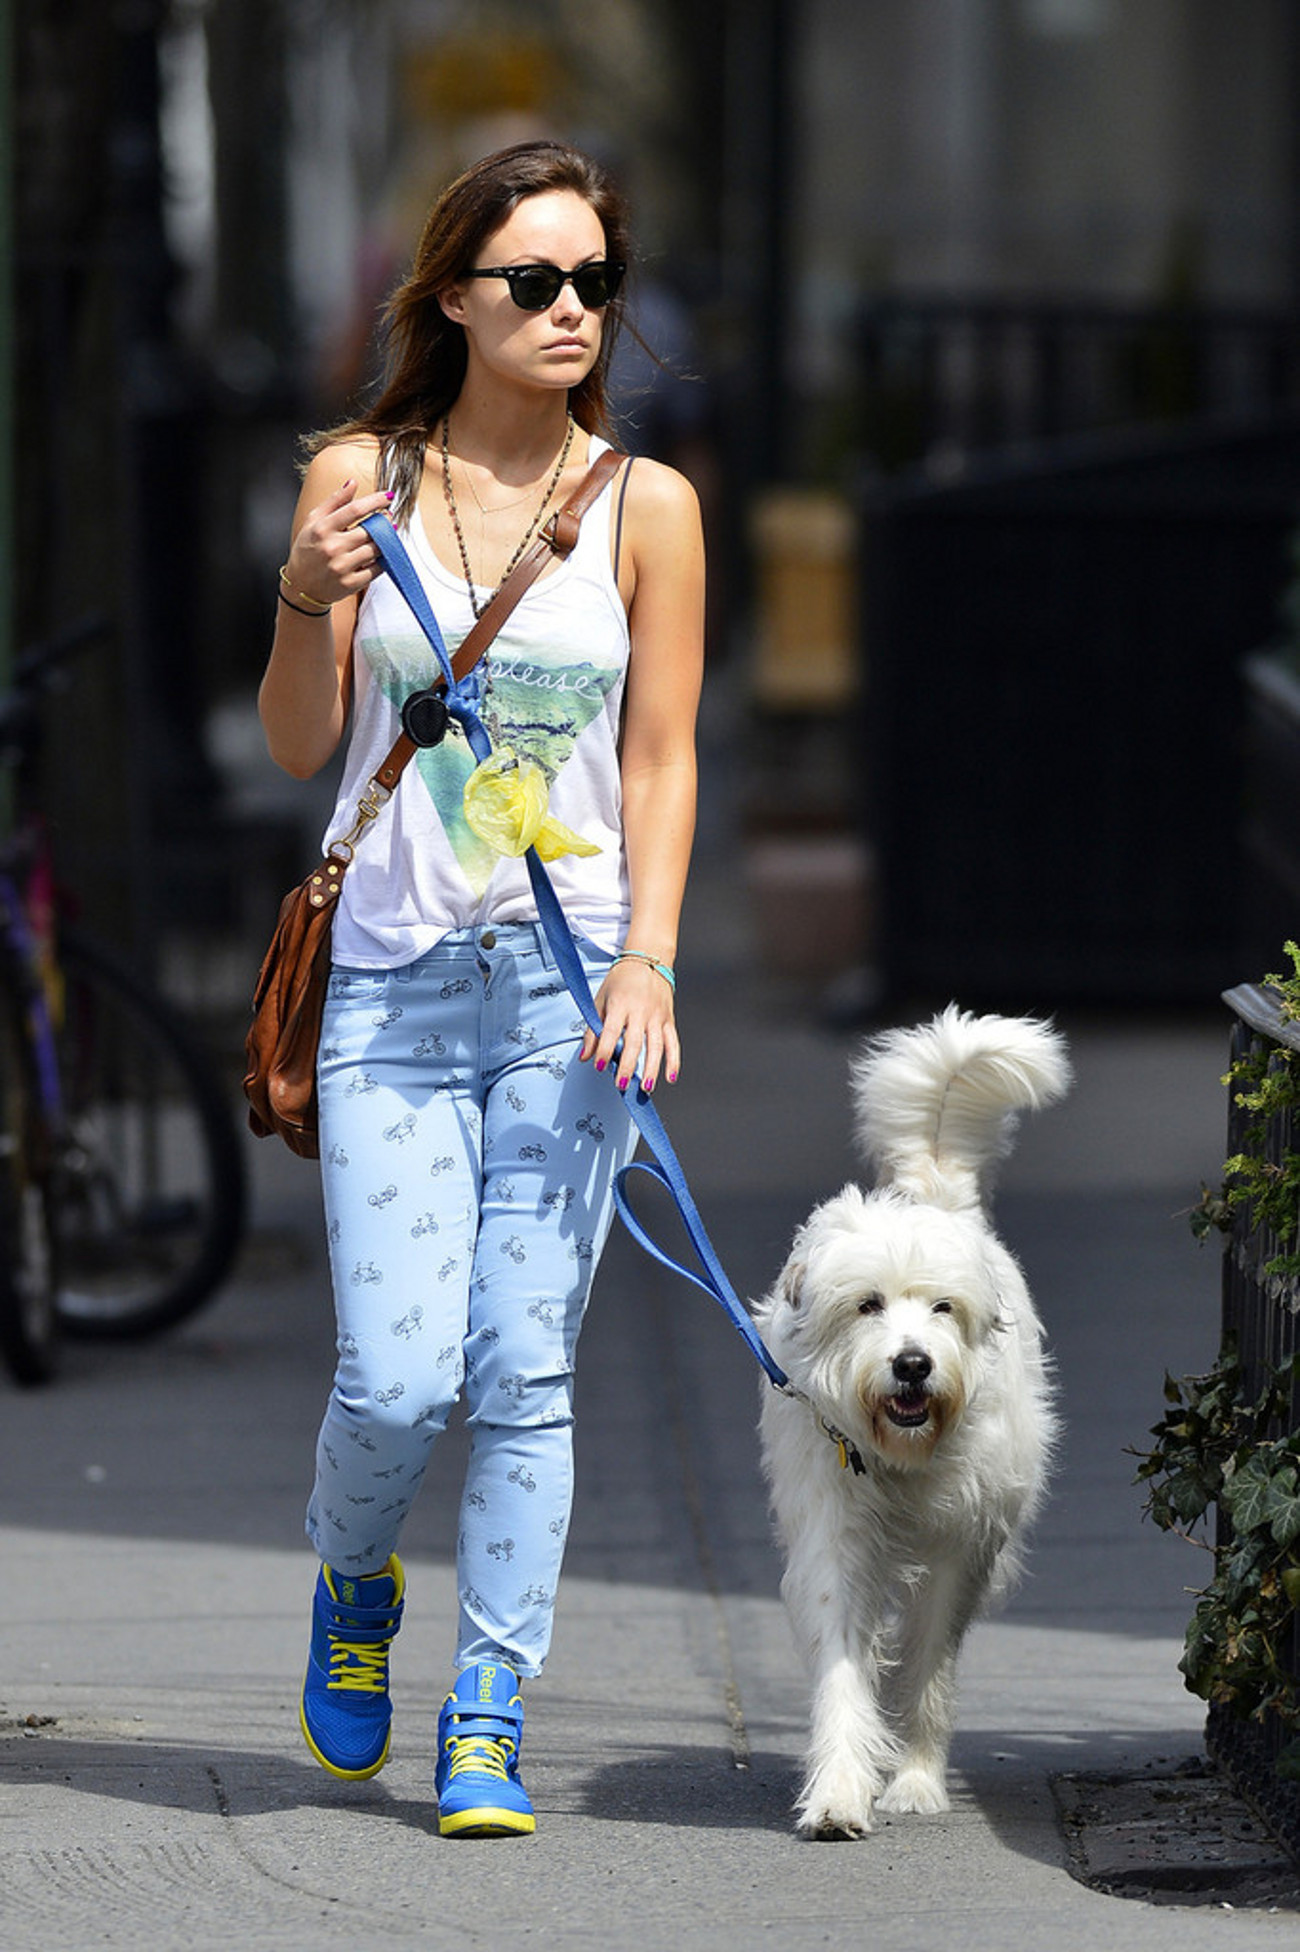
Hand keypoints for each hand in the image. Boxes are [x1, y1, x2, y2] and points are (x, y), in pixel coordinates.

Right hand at [284, 478, 392, 607]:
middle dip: (383, 521)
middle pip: (369, 530)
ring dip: (385, 540)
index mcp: (322, 529)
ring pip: (375, 549)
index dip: (375, 501)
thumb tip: (352, 483)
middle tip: (388, 517)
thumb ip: (334, 501)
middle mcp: (332, 548)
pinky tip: (381, 554)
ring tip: (386, 535)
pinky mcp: (351, 584)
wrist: (300, 587)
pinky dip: (383, 561)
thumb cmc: (307, 550)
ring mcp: (342, 567)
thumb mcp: (313, 521)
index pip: (355, 510)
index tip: (388, 496)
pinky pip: (377, 570)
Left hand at [580, 957, 679, 1093]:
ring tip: (645, 1087)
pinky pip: (673, 1043)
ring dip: (651, 1069)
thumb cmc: (621, 981)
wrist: (648, 959)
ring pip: (656, 1046)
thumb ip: (593, 1029)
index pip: (612, 1031)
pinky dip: (673, 1061)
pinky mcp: (668, 1020)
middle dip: (627, 1065)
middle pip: (634, 1042)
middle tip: (620, 1084)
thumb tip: (585, 1056)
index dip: (604, 1050)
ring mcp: (657, 1016)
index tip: (598, 1066)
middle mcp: (640, 1010)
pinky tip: (670, 1077)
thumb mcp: (600, 999)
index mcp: (620, 1003)